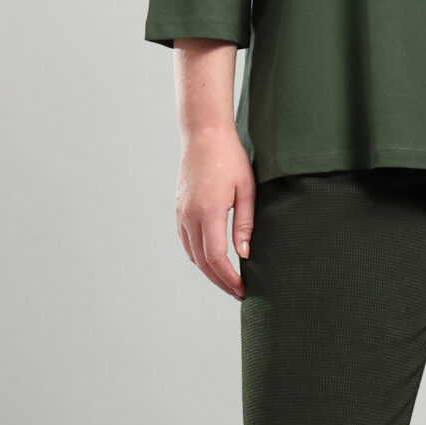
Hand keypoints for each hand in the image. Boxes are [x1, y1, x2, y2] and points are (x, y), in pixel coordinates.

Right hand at [176, 126, 255, 299]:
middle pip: (202, 262)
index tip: (242, 289)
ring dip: (208, 270)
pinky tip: (212, 258)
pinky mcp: (179, 208)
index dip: (228, 279)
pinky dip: (198, 255)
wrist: (204, 133)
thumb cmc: (230, 157)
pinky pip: (186, 240)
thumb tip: (244, 255)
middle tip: (238, 291)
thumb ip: (245, 223)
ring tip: (228, 279)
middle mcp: (190, 216)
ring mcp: (181, 212)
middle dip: (220, 281)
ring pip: (192, 253)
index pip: (216, 258)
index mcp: (209, 211)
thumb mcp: (247, 188)